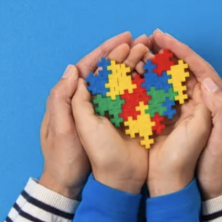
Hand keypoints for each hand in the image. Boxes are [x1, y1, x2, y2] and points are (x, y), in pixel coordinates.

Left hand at [71, 43, 150, 193]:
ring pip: (125, 81)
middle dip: (126, 54)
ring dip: (137, 66)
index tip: (125, 38)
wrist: (88, 183)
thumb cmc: (69, 158)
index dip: (107, 51)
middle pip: (110, 71)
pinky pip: (136, 98)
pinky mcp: (125, 120)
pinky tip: (157, 75)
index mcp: (76, 99)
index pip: (91, 68)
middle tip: (145, 41)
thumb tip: (73, 70)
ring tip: (153, 53)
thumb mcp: (64, 129)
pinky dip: (145, 85)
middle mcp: (95, 101)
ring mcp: (112, 110)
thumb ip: (65, 100)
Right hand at [151, 30, 221, 199]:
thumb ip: (219, 111)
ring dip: (161, 67)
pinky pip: (168, 98)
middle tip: (150, 39)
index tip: (163, 38)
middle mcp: (208, 103)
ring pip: (176, 82)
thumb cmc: (219, 168)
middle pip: (188, 71)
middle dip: (170, 53)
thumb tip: (205, 81)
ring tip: (142, 53)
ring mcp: (194, 111)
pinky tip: (141, 79)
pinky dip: (156, 86)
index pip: (202, 70)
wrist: (213, 190)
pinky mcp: (182, 121)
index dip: (183, 52)